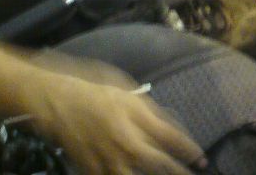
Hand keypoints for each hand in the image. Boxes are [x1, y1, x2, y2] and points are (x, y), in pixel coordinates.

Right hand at [27, 74, 206, 174]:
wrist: (55, 100)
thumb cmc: (93, 88)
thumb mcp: (127, 91)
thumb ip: (149, 111)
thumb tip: (168, 126)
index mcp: (136, 118)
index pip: (171, 138)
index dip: (190, 151)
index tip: (201, 159)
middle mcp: (125, 141)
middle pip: (159, 163)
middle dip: (178, 172)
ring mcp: (107, 158)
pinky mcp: (91, 168)